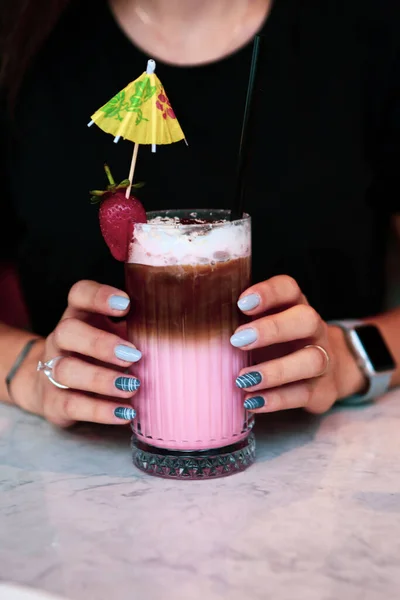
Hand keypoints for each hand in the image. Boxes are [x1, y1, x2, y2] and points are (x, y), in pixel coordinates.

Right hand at [12, 281, 141, 426]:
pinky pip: (72, 405)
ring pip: (67, 370)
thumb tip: (179, 327)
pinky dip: (100, 411)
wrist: (54, 387)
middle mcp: (61, 340)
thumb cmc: (99, 355)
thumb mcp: (116, 335)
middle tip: (134, 356)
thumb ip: (138, 328)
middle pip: (68, 331)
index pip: (79, 294)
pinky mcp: (53, 402)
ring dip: (102, 379)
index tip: (125, 304)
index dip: (98, 296)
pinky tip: (126, 412)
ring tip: (133, 386)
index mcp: (80, 315)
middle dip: (101, 343)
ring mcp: (52, 370)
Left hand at [231, 276, 365, 413]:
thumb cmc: (277, 344)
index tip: (241, 303)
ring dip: (275, 371)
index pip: (289, 289)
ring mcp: (323, 359)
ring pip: (311, 360)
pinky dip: (277, 399)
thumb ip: (236, 320)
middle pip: (306, 320)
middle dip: (273, 329)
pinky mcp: (322, 390)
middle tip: (238, 341)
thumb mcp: (261, 326)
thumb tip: (194, 321)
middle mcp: (313, 329)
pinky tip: (252, 402)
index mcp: (294, 306)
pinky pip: (304, 394)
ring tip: (243, 379)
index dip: (268, 293)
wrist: (322, 374)